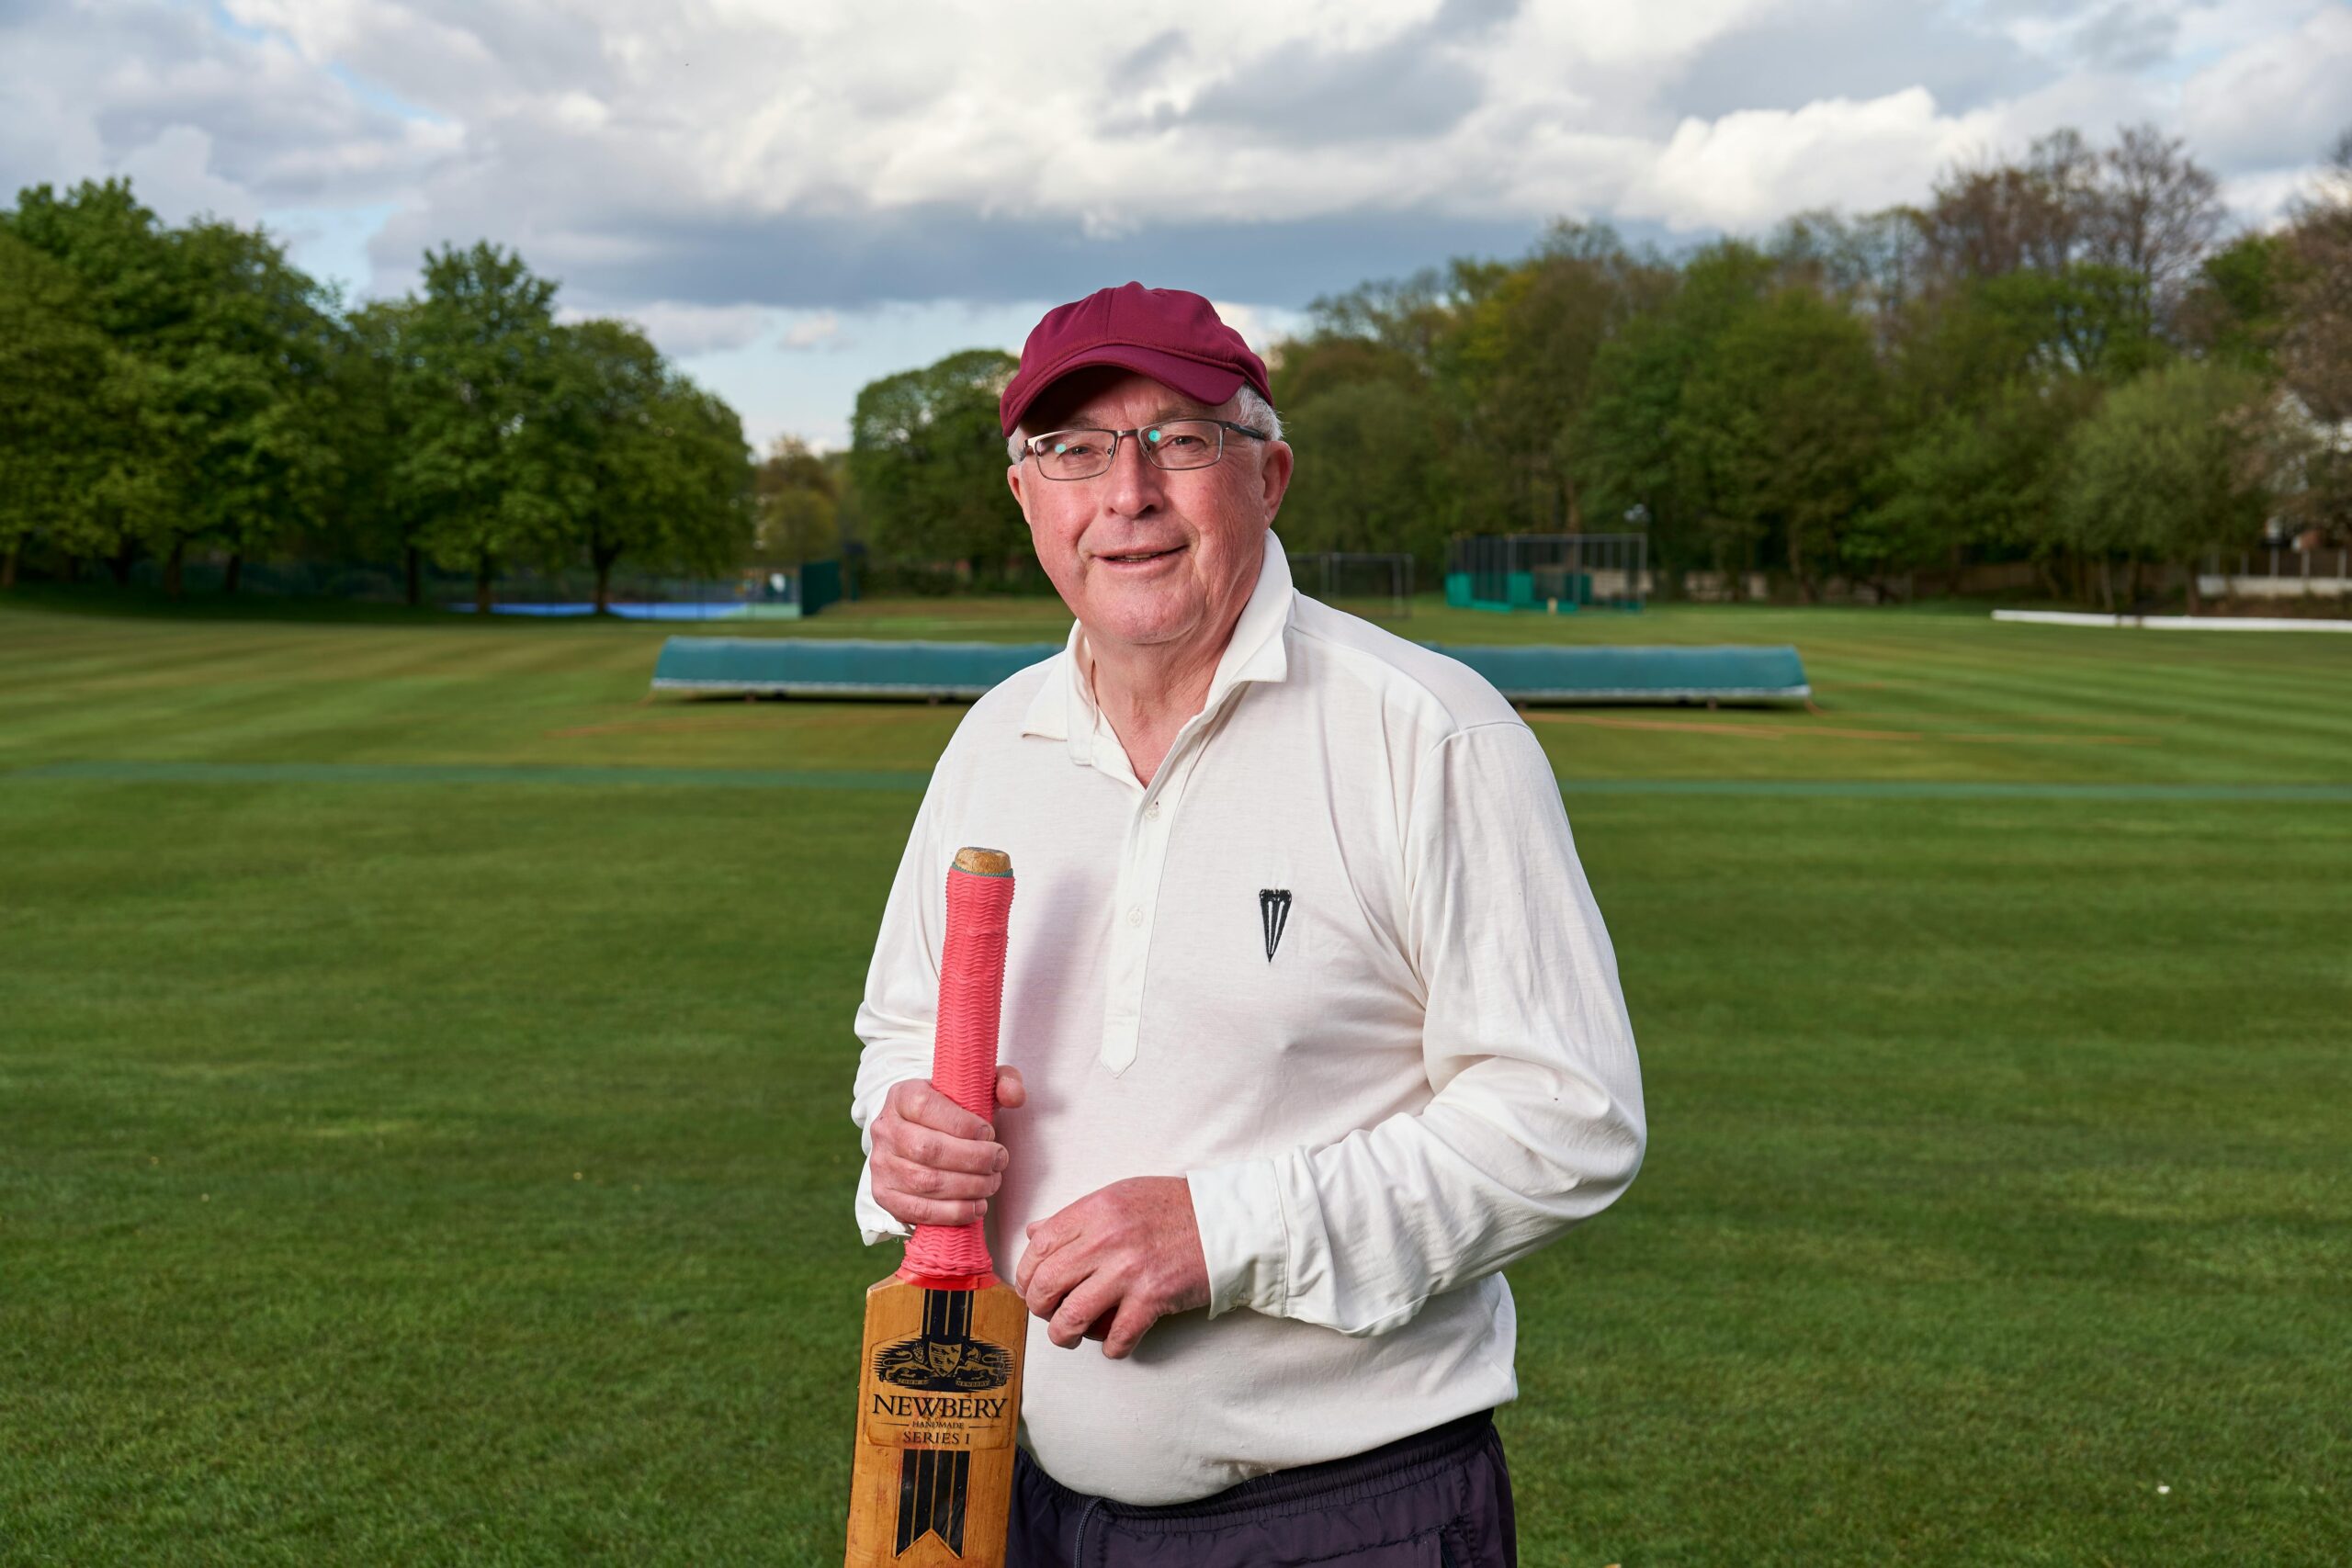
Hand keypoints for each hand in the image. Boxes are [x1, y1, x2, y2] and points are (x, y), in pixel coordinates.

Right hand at [869, 1067, 1025, 1229]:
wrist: (924, 1136)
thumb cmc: (957, 1112)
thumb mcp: (979, 1088)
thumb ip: (1004, 1082)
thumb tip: (1014, 1096)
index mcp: (902, 1096)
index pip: (925, 1106)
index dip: (963, 1124)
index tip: (990, 1133)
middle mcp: (884, 1129)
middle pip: (928, 1149)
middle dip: (973, 1159)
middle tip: (999, 1161)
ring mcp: (881, 1164)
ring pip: (925, 1182)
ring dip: (968, 1187)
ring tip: (992, 1183)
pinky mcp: (884, 1195)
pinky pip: (918, 1211)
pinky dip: (952, 1213)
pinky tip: (976, 1207)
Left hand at [1015, 1176, 1209, 1359]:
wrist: (1227, 1222)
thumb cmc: (1175, 1208)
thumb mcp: (1121, 1196)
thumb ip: (1077, 1216)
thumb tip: (1035, 1232)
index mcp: (1095, 1210)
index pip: (1039, 1246)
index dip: (1026, 1274)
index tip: (1030, 1288)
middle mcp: (1106, 1238)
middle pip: (1046, 1284)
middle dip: (1038, 1309)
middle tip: (1049, 1314)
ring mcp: (1129, 1270)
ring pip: (1071, 1318)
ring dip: (1064, 1335)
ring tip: (1070, 1336)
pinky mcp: (1153, 1298)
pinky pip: (1115, 1338)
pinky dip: (1111, 1347)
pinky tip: (1116, 1341)